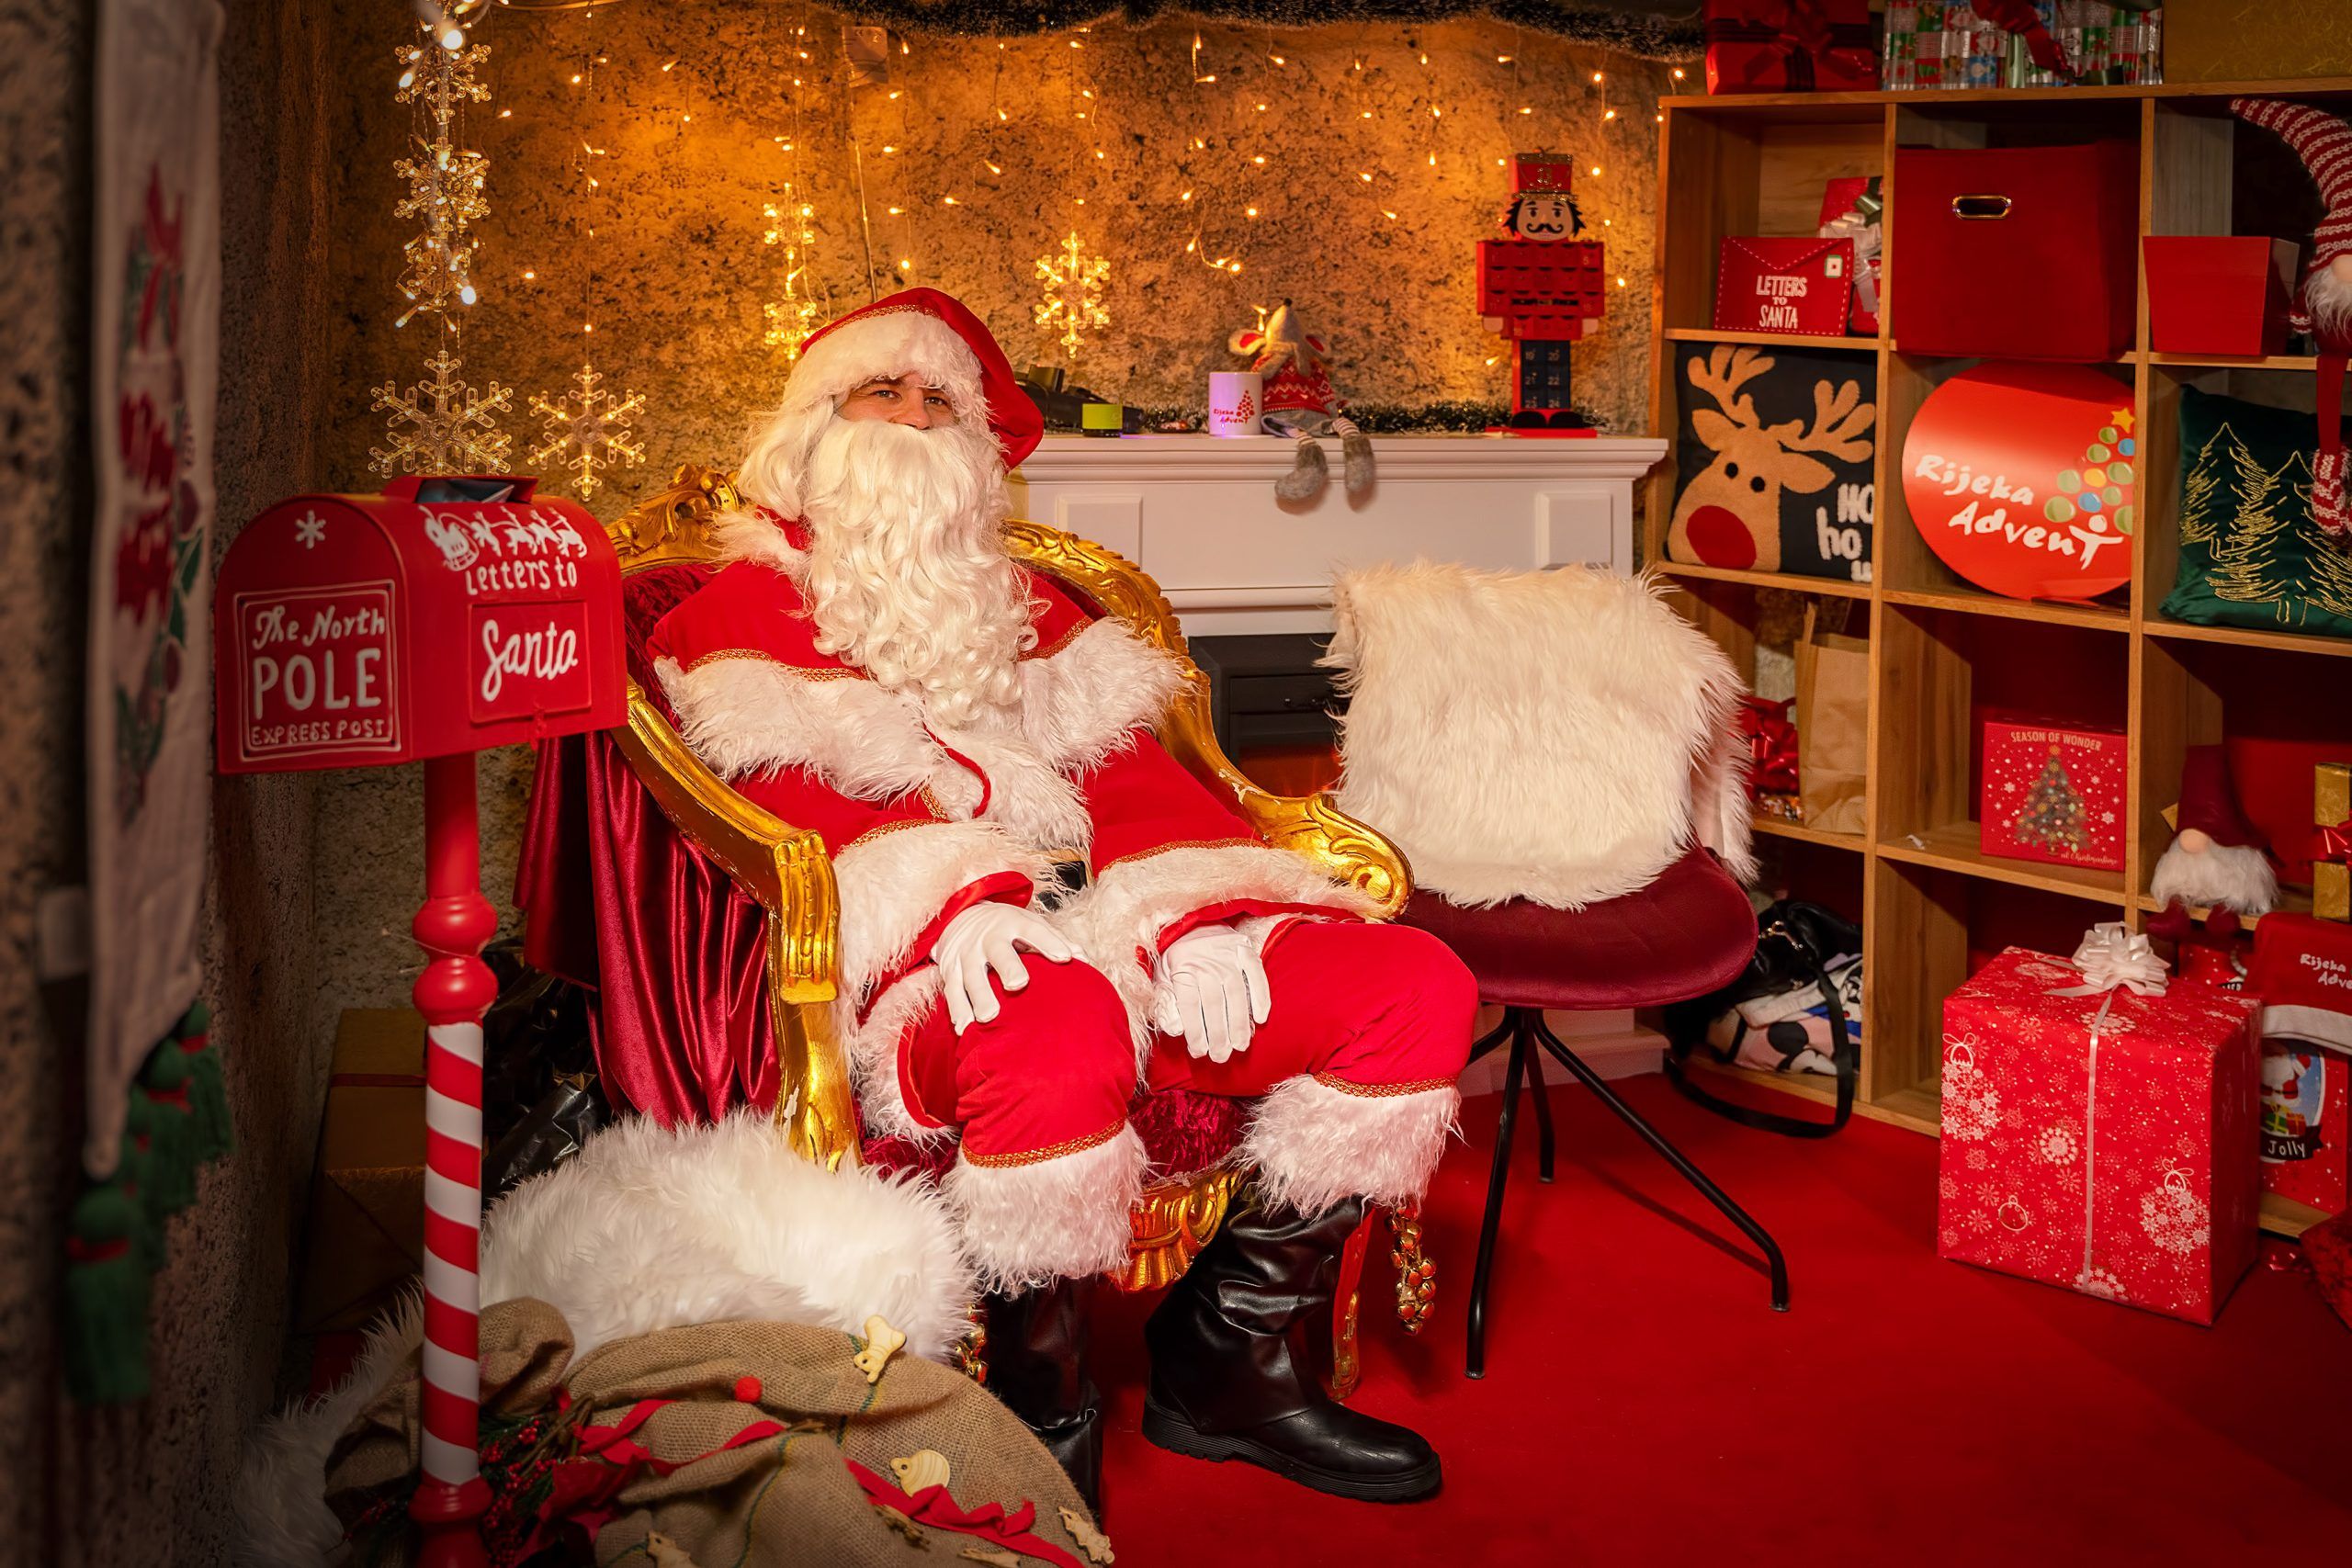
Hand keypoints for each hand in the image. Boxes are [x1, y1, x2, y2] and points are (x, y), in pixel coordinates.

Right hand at [930, 902, 1073, 1034]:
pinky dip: (957, 1010)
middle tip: (1018, 984)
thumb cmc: (1006, 927)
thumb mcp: (1030, 924)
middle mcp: (987, 938)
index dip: (1049, 942)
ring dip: (979, 996)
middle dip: (1008, 967)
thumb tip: (1084, 960)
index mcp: (1012, 923)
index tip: (1065, 957)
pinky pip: (951, 992)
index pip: (1032, 930)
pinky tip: (964, 1028)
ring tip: (988, 1017)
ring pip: (971, 976)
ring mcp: (966, 954)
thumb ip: (1056, 940)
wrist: (959, 915)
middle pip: (998, 952)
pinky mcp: (949, 970)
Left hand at [1151, 925, 1271, 1063]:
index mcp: (1182, 967)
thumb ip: (1166, 1005)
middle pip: (1213, 1003)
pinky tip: (1262, 1018)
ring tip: (1240, 1046)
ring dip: (1239, 1022)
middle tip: (1221, 1057)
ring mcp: (1227, 955)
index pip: (1190, 1004)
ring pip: (1236, 993)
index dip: (1195, 1031)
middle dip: (1218, 1034)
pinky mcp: (1244, 950)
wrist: (1193, 923)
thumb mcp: (1162, 979)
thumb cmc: (1177, 958)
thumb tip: (1175, 1031)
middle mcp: (1206, 961)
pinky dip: (1261, 996)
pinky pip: (1256, 974)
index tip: (1199, 1052)